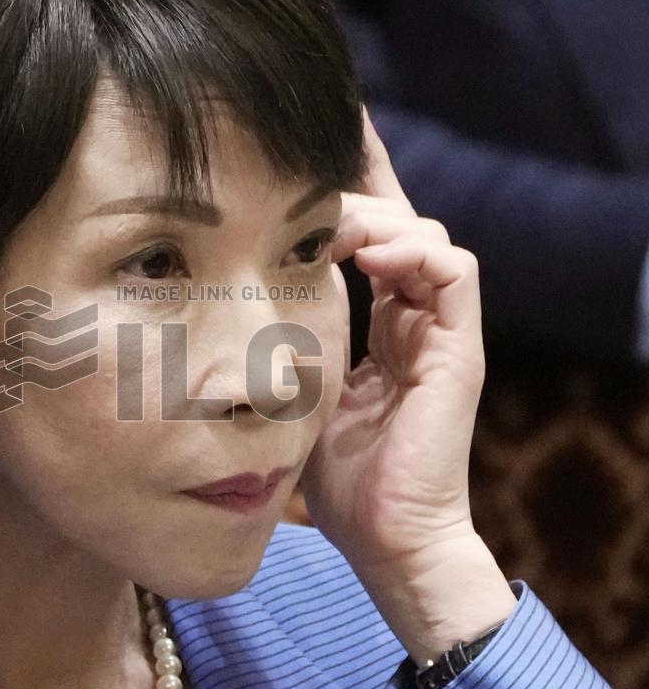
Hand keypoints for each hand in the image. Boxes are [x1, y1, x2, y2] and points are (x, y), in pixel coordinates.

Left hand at [300, 109, 484, 570]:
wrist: (385, 539)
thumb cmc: (337, 478)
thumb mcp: (298, 393)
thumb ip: (286, 343)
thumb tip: (227, 303)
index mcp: (383, 322)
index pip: (368, 238)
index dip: (344, 191)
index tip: (297, 148)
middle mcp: (414, 315)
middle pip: (396, 220)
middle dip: (356, 179)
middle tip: (301, 159)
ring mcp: (440, 330)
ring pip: (423, 234)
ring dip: (372, 219)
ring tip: (322, 224)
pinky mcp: (460, 348)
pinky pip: (453, 271)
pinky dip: (413, 252)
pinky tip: (365, 255)